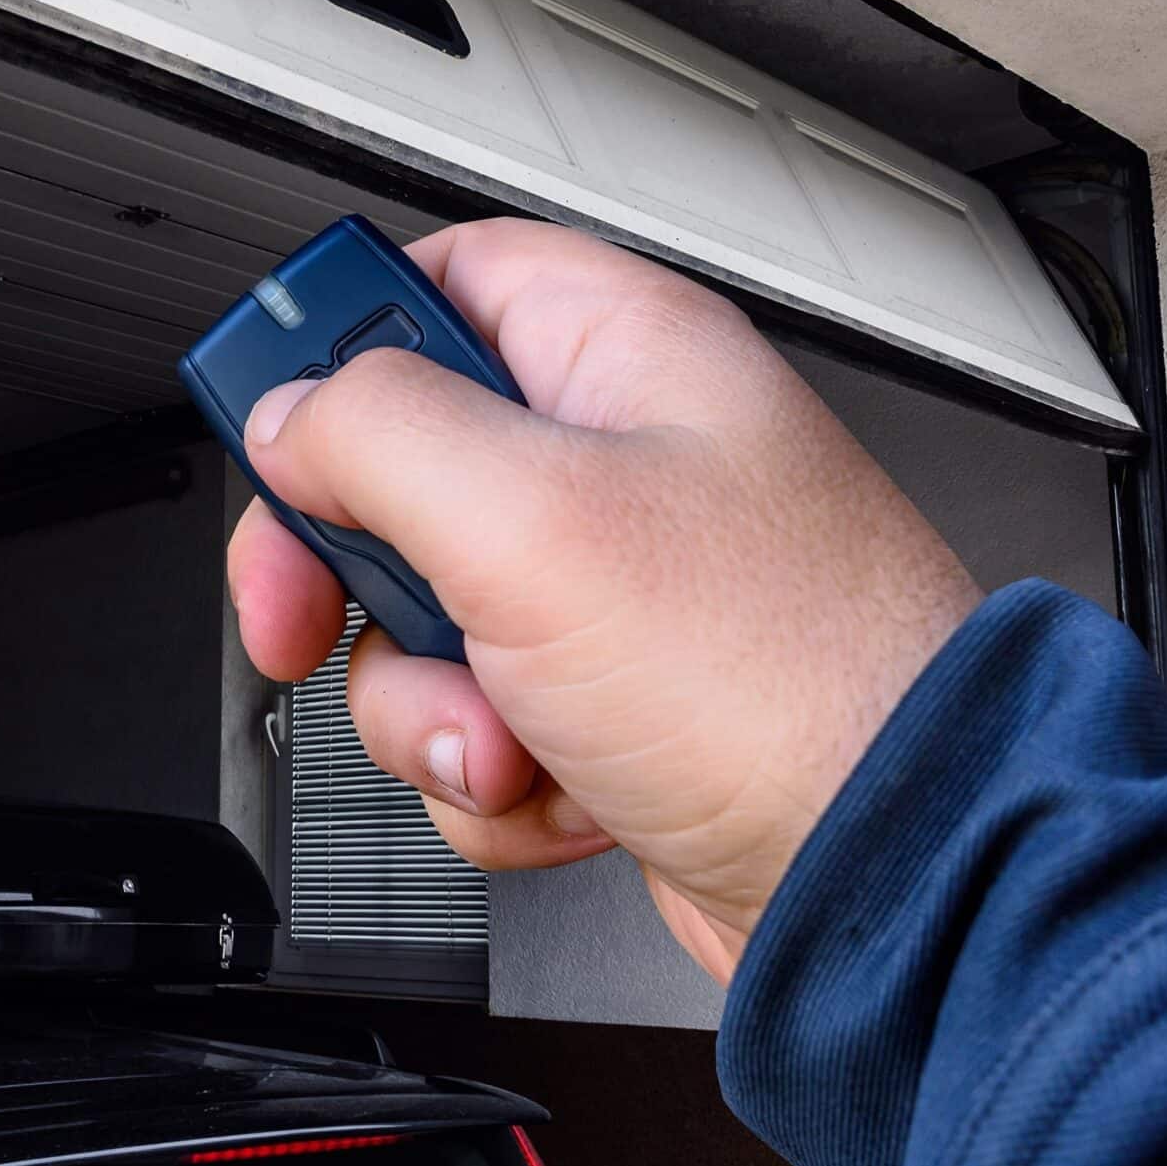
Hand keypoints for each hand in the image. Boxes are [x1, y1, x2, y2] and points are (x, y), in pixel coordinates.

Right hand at [229, 218, 980, 981]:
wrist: (895, 884)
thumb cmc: (784, 683)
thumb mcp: (533, 517)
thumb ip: (376, 433)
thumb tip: (289, 417)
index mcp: (620, 355)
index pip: (438, 282)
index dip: (338, 344)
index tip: (271, 423)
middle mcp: (620, 462)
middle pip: (397, 472)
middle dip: (352, 572)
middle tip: (313, 613)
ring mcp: (617, 597)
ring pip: (422, 621)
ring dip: (431, 704)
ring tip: (514, 736)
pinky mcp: (611, 711)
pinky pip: (477, 726)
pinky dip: (496, 779)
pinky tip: (567, 792)